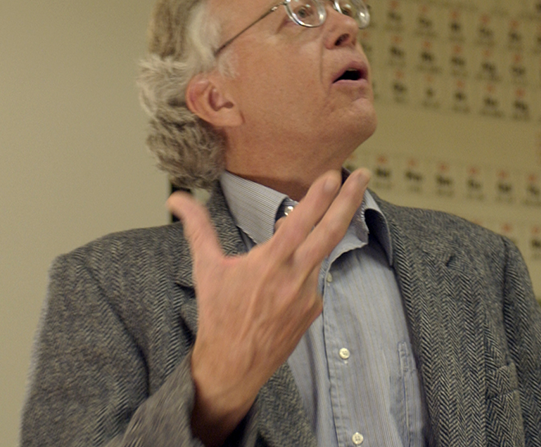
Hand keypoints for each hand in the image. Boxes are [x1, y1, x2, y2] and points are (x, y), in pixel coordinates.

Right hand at [166, 169, 370, 445]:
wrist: (233, 366)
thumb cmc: (218, 316)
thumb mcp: (205, 269)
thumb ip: (197, 229)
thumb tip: (176, 200)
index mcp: (269, 264)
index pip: (300, 222)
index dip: (319, 196)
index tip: (335, 175)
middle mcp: (294, 278)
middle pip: (331, 232)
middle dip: (350, 200)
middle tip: (364, 174)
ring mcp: (308, 295)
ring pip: (320, 254)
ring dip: (323, 232)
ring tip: (319, 215)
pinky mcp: (313, 310)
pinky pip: (314, 278)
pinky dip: (304, 267)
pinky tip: (285, 276)